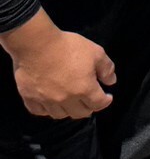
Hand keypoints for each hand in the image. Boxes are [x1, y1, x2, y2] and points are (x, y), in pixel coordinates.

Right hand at [1, 14, 115, 118]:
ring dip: (68, 111)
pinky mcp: (29, 97)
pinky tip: (50, 104)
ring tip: (71, 103)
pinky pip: (39, 111)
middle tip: (90, 101)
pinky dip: (46, 110)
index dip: (105, 101)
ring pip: (60, 115)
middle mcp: (66, 99)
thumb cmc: (68, 46)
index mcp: (84, 89)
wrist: (36, 44)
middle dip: (88, 108)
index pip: (99, 104)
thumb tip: (111, 81)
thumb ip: (107, 68)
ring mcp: (46, 100)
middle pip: (80, 113)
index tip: (107, 97)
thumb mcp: (96, 52)